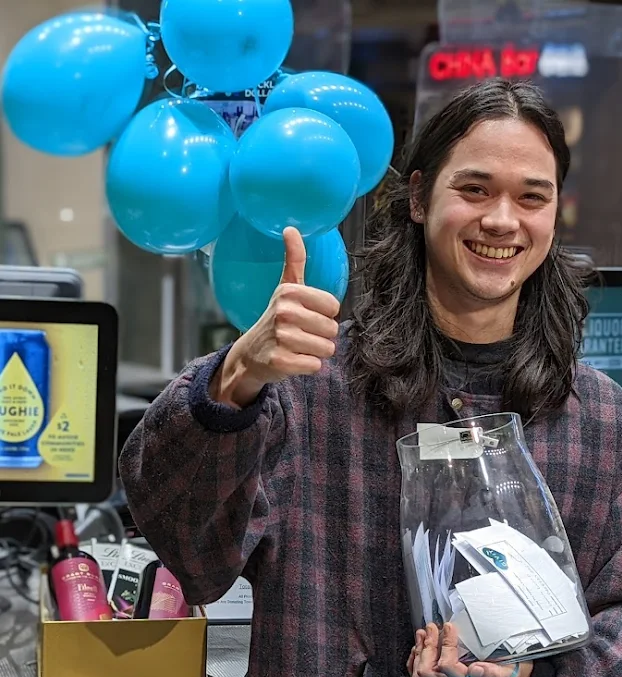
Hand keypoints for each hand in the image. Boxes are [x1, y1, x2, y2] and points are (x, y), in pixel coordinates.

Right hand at [213, 227, 340, 406]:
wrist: (250, 354)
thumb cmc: (276, 319)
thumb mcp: (285, 287)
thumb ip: (295, 259)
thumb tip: (290, 228)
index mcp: (290, 292)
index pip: (334, 307)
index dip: (324, 315)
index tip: (307, 316)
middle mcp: (284, 312)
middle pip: (332, 329)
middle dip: (321, 336)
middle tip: (301, 335)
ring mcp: (281, 337)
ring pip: (326, 349)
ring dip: (316, 353)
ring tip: (297, 348)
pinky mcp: (280, 361)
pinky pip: (315, 366)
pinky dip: (308, 367)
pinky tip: (292, 361)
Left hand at [407, 623, 532, 676]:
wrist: (507, 673)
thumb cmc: (510, 671)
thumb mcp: (510, 670)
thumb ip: (496, 671)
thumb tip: (478, 669)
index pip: (447, 666)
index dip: (446, 644)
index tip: (449, 627)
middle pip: (429, 670)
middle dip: (428, 645)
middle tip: (431, 626)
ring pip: (422, 672)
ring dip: (420, 650)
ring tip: (422, 633)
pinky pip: (420, 674)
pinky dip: (415, 660)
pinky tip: (417, 648)